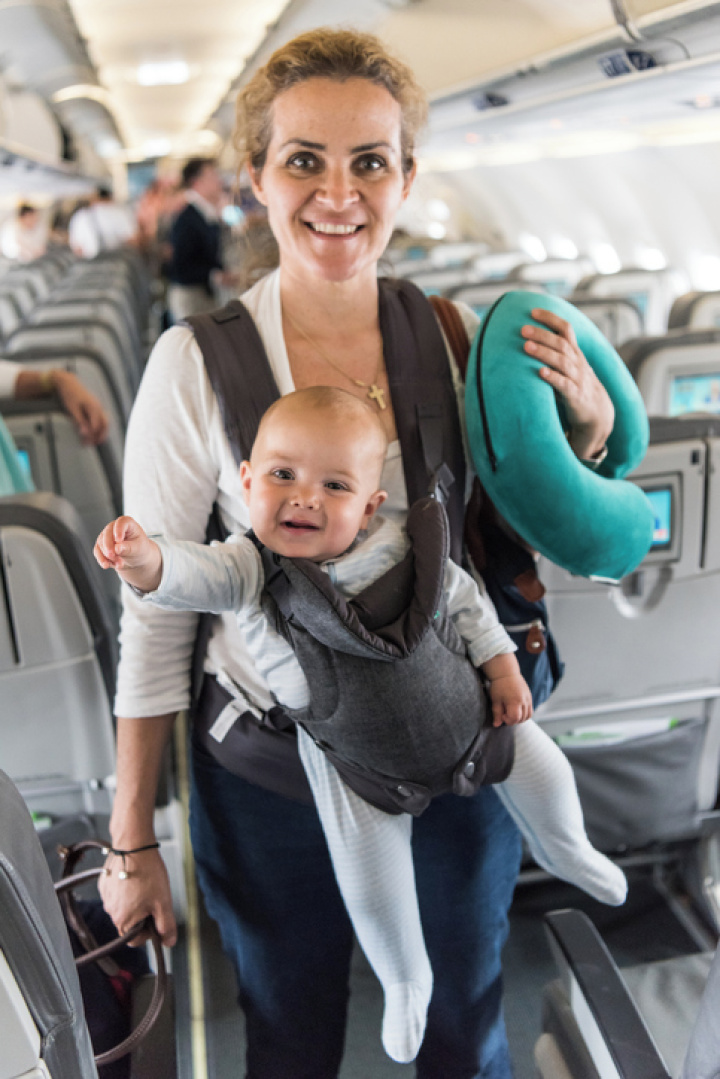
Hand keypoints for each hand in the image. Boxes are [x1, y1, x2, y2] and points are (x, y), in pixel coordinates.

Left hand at [53, 370, 108, 445]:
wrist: (68, 383)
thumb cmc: (69, 394)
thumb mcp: (72, 409)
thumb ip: (79, 422)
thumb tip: (85, 433)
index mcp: (93, 407)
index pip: (96, 425)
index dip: (91, 435)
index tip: (85, 442)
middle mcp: (98, 407)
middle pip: (104, 425)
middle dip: (100, 436)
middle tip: (91, 444)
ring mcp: (98, 406)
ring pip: (105, 422)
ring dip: (101, 432)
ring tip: (94, 441)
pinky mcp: (96, 407)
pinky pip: (102, 419)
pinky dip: (99, 427)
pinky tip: (94, 432)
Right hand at [94, 515, 162, 591]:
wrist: (136, 558)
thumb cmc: (140, 549)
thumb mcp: (139, 549)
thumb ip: (128, 548)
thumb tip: (116, 548)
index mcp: (127, 523)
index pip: (121, 522)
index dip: (118, 530)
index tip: (119, 540)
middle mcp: (114, 527)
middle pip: (107, 533)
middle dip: (109, 546)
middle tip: (112, 556)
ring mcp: (106, 535)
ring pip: (101, 544)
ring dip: (108, 556)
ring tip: (119, 564)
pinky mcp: (101, 545)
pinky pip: (97, 551)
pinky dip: (102, 559)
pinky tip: (108, 565)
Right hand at [99, 847, 176, 947]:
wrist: (133, 846)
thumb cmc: (148, 873)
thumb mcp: (163, 902)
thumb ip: (166, 925)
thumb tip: (168, 942)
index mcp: (123, 921)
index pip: (136, 940)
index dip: (150, 932)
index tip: (157, 917)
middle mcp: (111, 912)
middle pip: (130, 923)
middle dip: (143, 914)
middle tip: (154, 897)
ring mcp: (106, 898)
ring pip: (123, 908)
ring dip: (134, 902)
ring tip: (145, 884)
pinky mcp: (104, 884)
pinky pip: (117, 894)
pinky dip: (126, 890)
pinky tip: (135, 877)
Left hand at [488, 672, 532, 726]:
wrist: (506, 672)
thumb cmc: (499, 685)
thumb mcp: (496, 700)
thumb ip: (497, 713)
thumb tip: (496, 725)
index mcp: (515, 701)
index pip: (515, 718)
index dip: (508, 720)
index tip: (502, 715)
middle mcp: (524, 701)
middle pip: (522, 719)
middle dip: (513, 720)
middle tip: (505, 713)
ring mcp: (528, 698)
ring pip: (528, 716)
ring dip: (520, 718)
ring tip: (511, 712)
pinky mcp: (530, 697)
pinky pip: (530, 710)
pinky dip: (524, 713)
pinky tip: (516, 709)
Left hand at [521, 308, 613, 459]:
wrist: (597, 413)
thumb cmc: (576, 386)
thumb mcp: (568, 366)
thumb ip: (554, 353)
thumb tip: (529, 339)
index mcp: (575, 353)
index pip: (566, 329)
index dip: (551, 319)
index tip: (533, 312)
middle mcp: (577, 362)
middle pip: (560, 343)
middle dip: (542, 334)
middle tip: (523, 329)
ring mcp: (577, 378)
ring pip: (561, 362)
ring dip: (543, 353)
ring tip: (526, 347)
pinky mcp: (575, 395)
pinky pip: (564, 384)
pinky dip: (553, 377)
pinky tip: (541, 372)